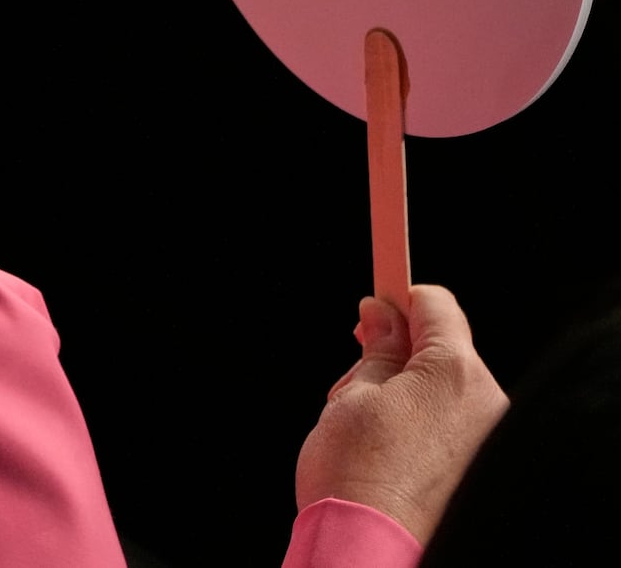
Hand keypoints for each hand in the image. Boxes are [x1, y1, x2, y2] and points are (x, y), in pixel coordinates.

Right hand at [294, 284, 507, 543]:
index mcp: (454, 372)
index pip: (436, 305)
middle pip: (441, 348)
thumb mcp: (352, 397)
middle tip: (352, 374)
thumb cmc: (355, 474)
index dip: (398, 298)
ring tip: (361, 423)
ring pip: (443, 388)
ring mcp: (488, 438)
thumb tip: (381, 316)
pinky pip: (452, 423)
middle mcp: (486, 401)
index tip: (370, 305)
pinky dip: (419, 422)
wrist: (370, 550)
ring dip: (404, 390)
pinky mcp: (481, 467)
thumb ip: (374, 350)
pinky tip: (383, 447)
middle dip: (395, 352)